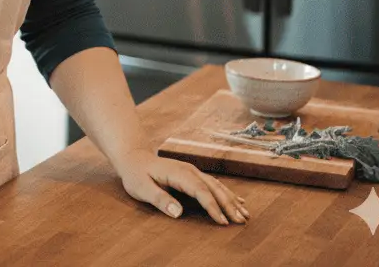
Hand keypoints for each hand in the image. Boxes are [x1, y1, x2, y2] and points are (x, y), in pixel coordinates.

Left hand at [115, 149, 249, 224]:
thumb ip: (159, 199)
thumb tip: (178, 212)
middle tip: (241, 221)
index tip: (223, 222)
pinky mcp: (193, 175)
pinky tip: (237, 201)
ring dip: (231, 200)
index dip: (213, 207)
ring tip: (245, 214)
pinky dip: (227, 194)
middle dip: (229, 205)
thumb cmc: (136, 174)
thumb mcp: (141, 188)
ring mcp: (192, 171)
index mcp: (178, 173)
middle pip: (213, 188)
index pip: (200, 191)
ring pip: (217, 186)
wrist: (134, 158)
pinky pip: (213, 184)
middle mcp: (189, 170)